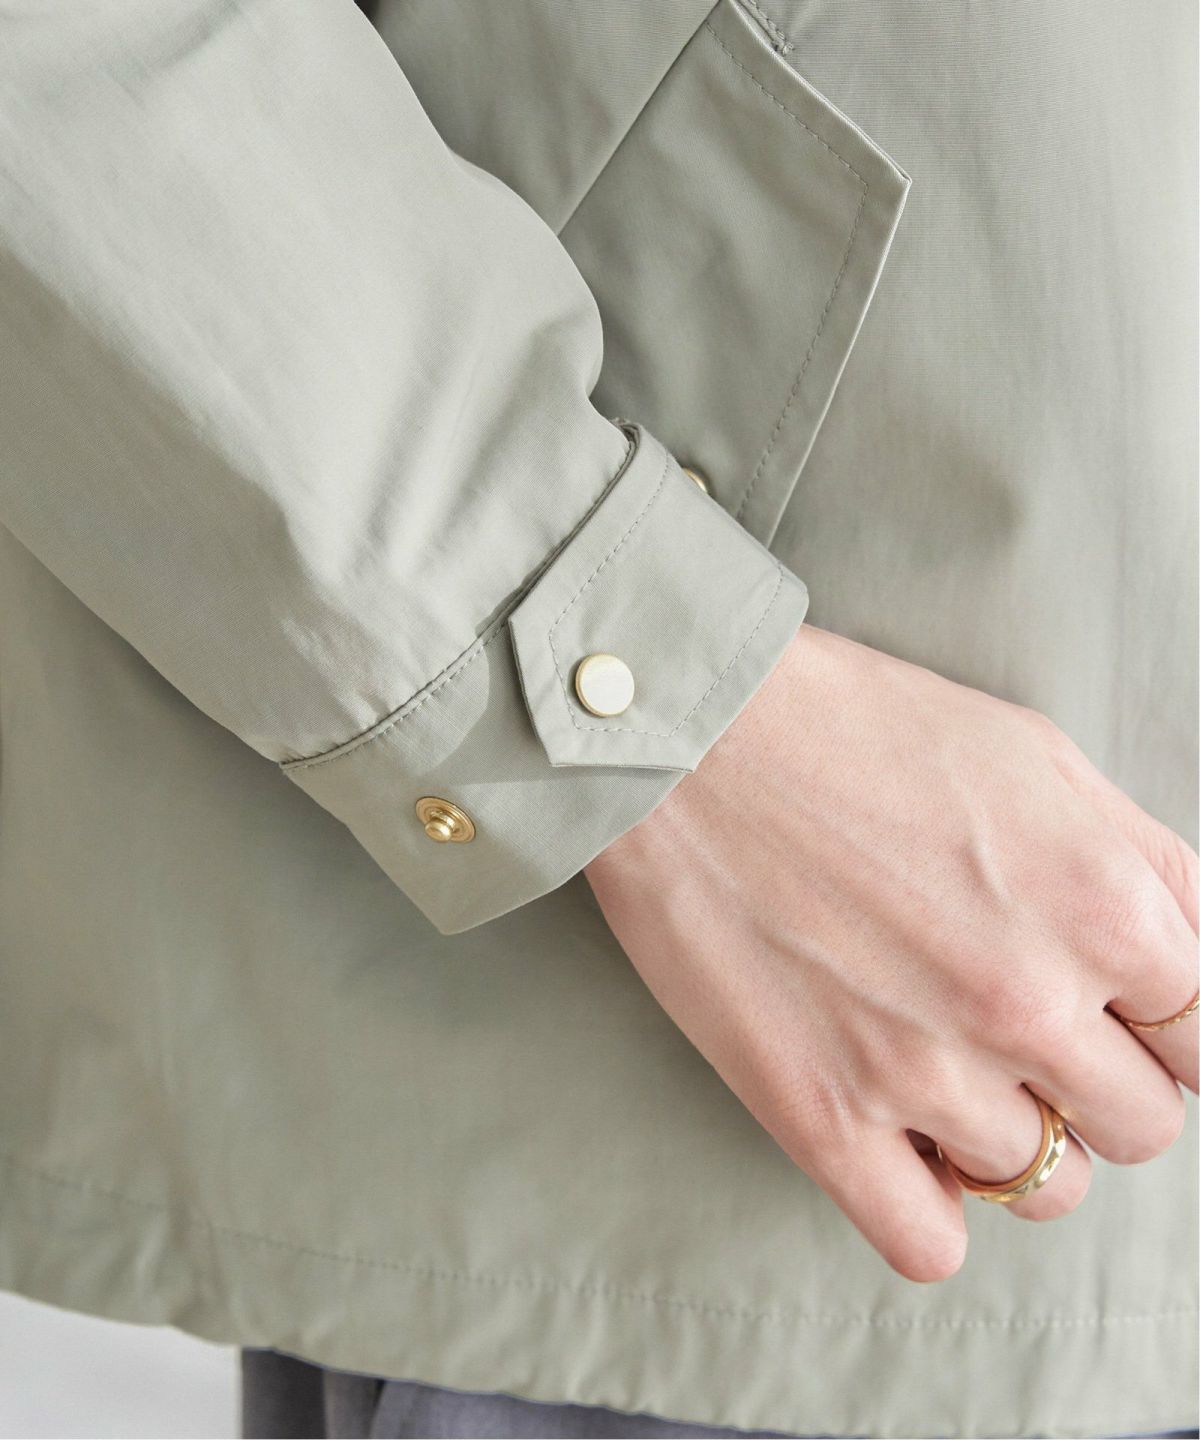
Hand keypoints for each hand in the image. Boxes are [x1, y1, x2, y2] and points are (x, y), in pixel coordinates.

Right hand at [583, 625, 1197, 1281]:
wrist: (688, 734)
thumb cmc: (854, 723)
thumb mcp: (1037, 755)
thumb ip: (1144, 866)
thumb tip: (1190, 957)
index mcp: (1104, 908)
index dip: (1167, 1028)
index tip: (1122, 1019)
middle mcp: (1029, 1003)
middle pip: (1143, 1126)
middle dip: (1099, 1081)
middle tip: (1029, 1029)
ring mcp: (922, 1071)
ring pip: (1046, 1189)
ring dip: (1016, 1137)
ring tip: (953, 1070)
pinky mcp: (821, 1116)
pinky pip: (927, 1243)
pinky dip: (930, 1206)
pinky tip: (902, 1141)